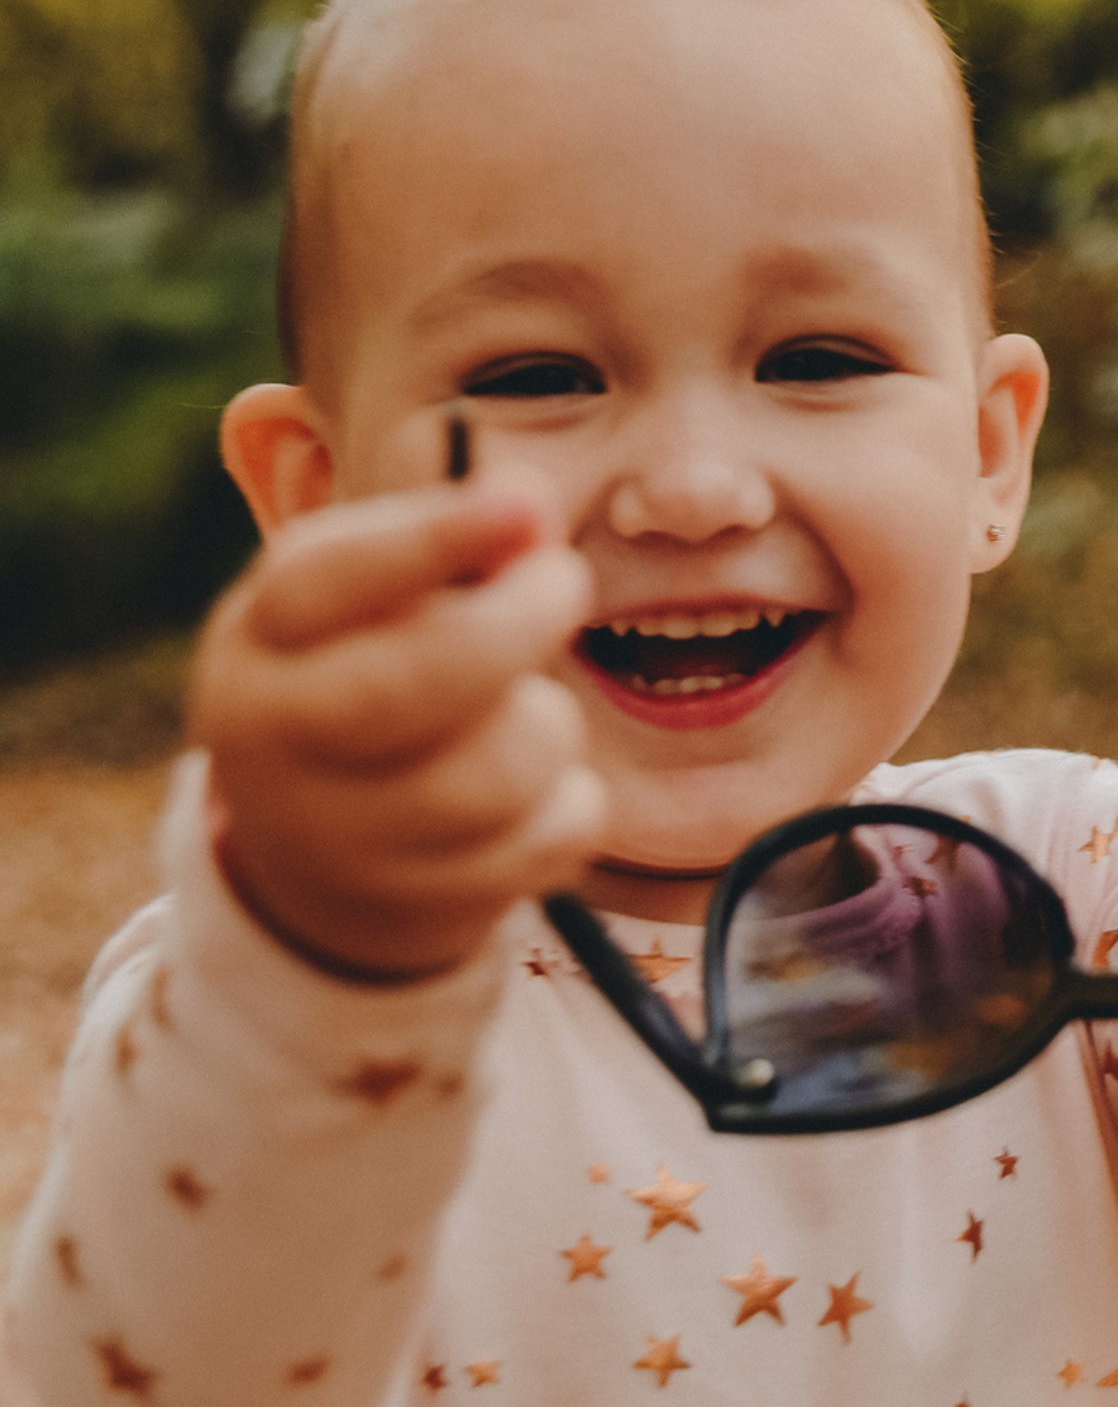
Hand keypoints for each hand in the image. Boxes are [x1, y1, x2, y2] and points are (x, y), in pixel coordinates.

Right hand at [188, 477, 604, 979]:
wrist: (319, 862)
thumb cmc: (364, 676)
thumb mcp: (369, 601)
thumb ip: (445, 546)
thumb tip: (530, 512)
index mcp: (258, 644)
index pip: (330, 582)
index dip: (434, 538)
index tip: (524, 502)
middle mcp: (278, 747)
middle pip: (422, 677)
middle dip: (524, 618)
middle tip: (564, 578)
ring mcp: (347, 841)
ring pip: (506, 764)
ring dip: (547, 723)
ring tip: (523, 712)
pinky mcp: (428, 904)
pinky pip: (556, 832)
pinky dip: (570, 801)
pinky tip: (529, 793)